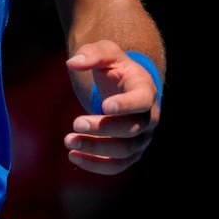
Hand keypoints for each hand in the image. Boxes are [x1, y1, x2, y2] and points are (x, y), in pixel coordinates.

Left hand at [62, 41, 159, 175]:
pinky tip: (75, 157)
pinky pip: (117, 166)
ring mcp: (142, 137)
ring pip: (124, 151)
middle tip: (75, 123)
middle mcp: (149, 117)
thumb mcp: (106, 52)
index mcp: (145, 89)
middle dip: (103, 128)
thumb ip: (91, 53)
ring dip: (96, 148)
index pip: (142, 100)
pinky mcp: (131, 153)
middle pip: (132, 129)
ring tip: (69, 141)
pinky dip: (96, 165)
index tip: (104, 105)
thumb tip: (72, 63)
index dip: (126, 105)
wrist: (125, 87)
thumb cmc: (115, 68)